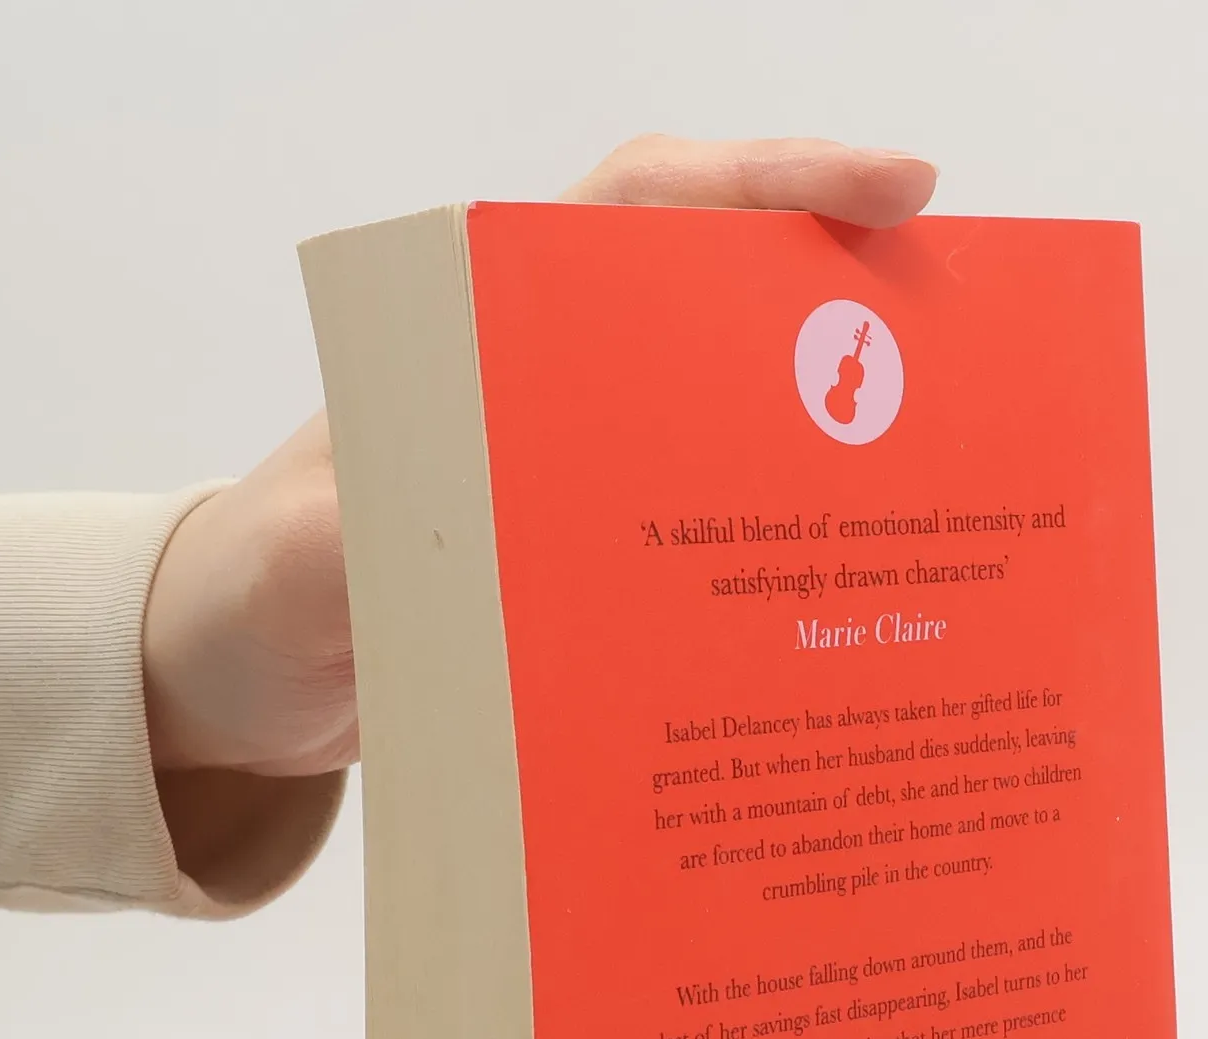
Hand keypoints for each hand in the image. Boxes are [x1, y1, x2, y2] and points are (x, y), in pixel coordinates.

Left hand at [140, 137, 938, 778]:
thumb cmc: (252, 595)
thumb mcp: (292, 570)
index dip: (774, 187)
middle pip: (730, 312)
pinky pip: (714, 540)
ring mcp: (587, 476)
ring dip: (836, 452)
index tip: (898, 189)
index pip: (643, 214)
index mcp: (487, 332)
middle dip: (853, 323)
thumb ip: (350, 549)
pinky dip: (785, 563)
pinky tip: (847, 617)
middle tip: (968, 374)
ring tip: (944, 496)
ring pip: (740, 426)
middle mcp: (557, 386)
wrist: (240, 682)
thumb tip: (431, 547)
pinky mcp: (599, 564)